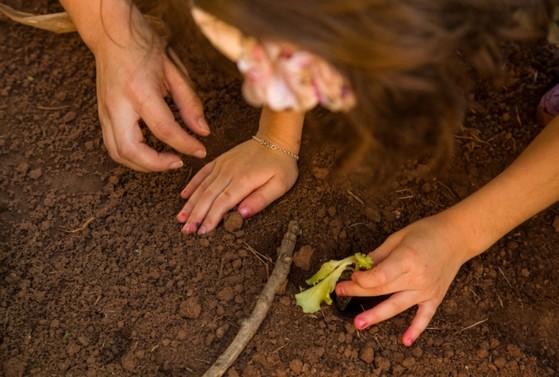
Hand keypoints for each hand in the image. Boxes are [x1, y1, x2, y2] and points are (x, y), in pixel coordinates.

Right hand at [92, 13, 209, 171]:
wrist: (112, 35)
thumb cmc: (144, 49)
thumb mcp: (174, 72)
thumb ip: (190, 104)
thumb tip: (202, 131)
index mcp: (139, 91)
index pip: (164, 129)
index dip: (185, 145)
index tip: (201, 151)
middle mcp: (118, 105)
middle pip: (132, 151)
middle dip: (157, 165)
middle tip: (179, 162)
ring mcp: (105, 112)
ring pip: (118, 154)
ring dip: (143, 165)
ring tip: (166, 161)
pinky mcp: (102, 116)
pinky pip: (114, 146)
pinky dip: (132, 157)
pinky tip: (150, 153)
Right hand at [176, 139, 298, 233]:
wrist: (275, 139)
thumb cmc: (281, 165)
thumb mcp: (280, 185)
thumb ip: (261, 200)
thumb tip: (242, 214)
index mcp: (244, 180)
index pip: (223, 202)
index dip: (211, 218)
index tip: (202, 231)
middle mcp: (229, 172)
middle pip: (208, 196)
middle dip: (196, 215)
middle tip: (186, 231)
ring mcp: (223, 165)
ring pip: (202, 186)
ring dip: (190, 203)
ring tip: (180, 218)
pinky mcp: (220, 160)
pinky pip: (203, 173)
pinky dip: (192, 184)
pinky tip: (184, 196)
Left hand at [336, 213, 470, 345]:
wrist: (457, 237)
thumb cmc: (425, 232)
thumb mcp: (398, 237)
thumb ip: (379, 255)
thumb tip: (360, 268)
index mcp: (407, 259)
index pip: (379, 277)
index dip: (361, 279)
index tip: (351, 275)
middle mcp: (416, 278)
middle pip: (382, 290)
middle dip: (358, 292)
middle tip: (340, 292)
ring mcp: (426, 290)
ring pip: (396, 306)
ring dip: (376, 315)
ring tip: (358, 324)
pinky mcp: (435, 297)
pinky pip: (424, 317)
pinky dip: (416, 329)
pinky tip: (405, 341)